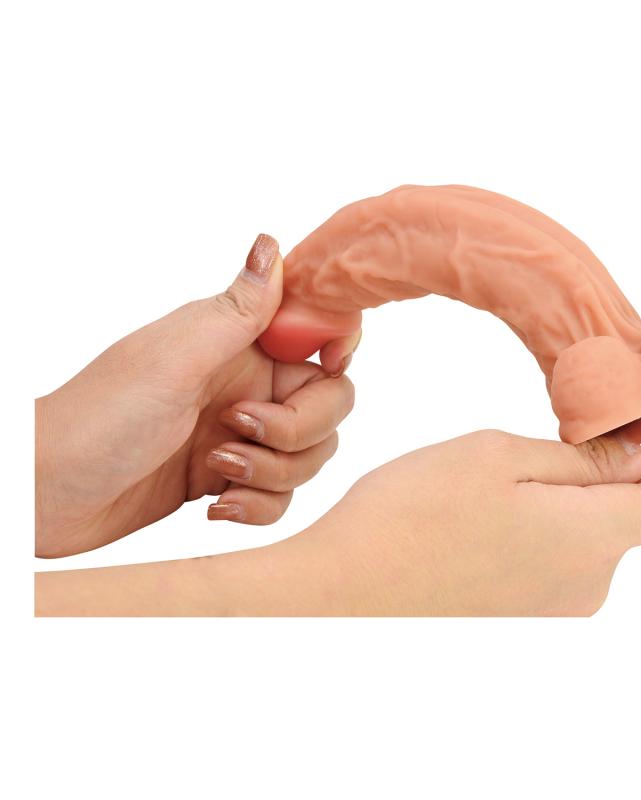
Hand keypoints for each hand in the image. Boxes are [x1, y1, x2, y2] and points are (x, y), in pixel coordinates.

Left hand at [35, 235, 358, 557]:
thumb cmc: (99, 418)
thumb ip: (236, 310)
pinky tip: (217, 506)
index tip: (326, 375)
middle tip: (236, 434)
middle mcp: (247, 387)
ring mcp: (240, 435)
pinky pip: (280, 496)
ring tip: (217, 473)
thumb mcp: (174, 358)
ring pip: (308, 458)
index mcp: (239, 346)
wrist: (44, 494)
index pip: (320, 342)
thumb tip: (272, 242)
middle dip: (296, 434)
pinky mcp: (229, 480)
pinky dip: (258, 506)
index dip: (336, 357)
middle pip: (327, 409)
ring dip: (273, 474)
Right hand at [292, 414, 640, 615]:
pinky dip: (570, 520)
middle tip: (639, 422)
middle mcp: (588, 585)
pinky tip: (523, 500)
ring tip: (554, 454)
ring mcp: (556, 607)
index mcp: (591, 537)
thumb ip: (584, 459)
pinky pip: (569, 558)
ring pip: (599, 535)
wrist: (343, 590)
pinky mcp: (525, 614)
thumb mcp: (499, 457)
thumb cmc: (412, 513)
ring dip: (599, 494)